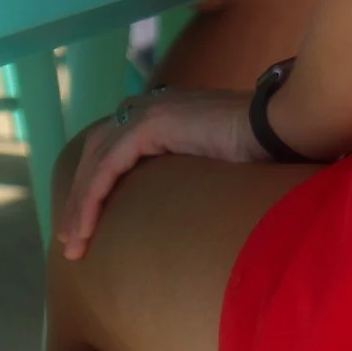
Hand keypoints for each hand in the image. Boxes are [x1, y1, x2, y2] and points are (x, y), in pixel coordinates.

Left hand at [58, 89, 270, 259]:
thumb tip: (185, 213)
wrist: (279, 129)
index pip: (113, 144)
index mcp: (166, 112)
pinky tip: (88, 228)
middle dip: (79, 196)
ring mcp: (151, 111)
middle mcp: (152, 106)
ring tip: (74, 244)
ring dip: (80, 204)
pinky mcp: (152, 124)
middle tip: (71, 240)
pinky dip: (92, 198)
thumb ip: (190, 177)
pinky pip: (107, 166)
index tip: (87, 225)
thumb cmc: (260, 152)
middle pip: (96, 150)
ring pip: (96, 160)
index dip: (94, 183)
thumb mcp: (213, 166)